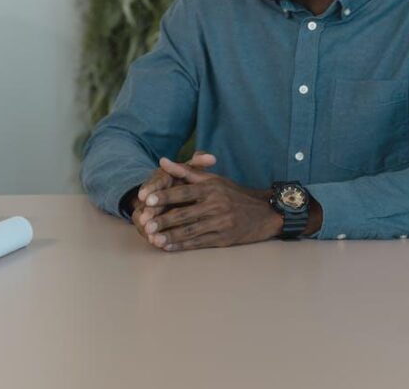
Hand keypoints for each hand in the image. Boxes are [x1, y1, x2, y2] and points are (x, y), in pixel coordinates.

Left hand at [142, 158, 279, 250]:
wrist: (264, 213)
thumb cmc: (233, 193)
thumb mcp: (213, 178)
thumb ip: (186, 171)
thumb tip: (162, 161)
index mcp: (211, 188)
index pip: (183, 192)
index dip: (164, 196)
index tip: (146, 199)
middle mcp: (215, 205)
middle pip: (184, 213)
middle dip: (162, 220)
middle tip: (144, 224)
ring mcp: (220, 223)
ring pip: (190, 230)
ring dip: (169, 236)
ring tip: (152, 238)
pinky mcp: (224, 239)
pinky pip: (199, 243)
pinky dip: (182, 245)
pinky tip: (168, 246)